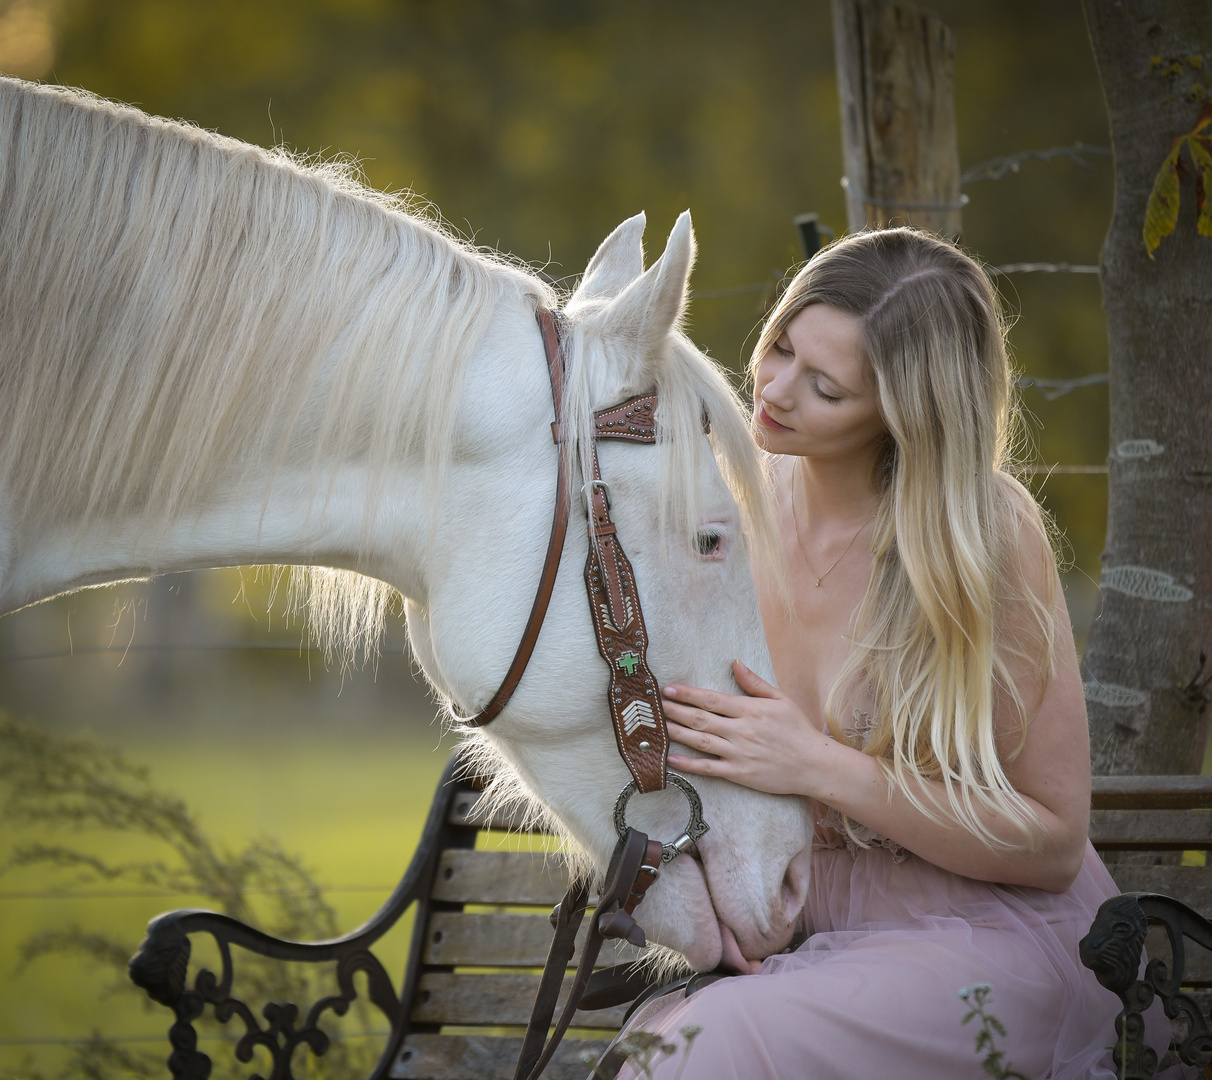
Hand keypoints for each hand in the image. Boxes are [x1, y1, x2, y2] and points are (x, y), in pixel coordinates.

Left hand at [663, 660, 827, 796]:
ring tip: (658, 726)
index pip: (711, 699)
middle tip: (654, 705)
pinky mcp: (739, 774)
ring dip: (676, 733)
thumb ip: (754, 682)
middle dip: (674, 711)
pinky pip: (709, 768)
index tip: (668, 689)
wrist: (813, 764)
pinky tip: (671, 758)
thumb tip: (735, 663)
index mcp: (749, 710)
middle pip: (700, 719)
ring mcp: (738, 753)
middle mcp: (740, 731)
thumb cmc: (797, 729)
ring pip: (700, 742)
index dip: (687, 694)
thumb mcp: (780, 699)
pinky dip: (688, 764)